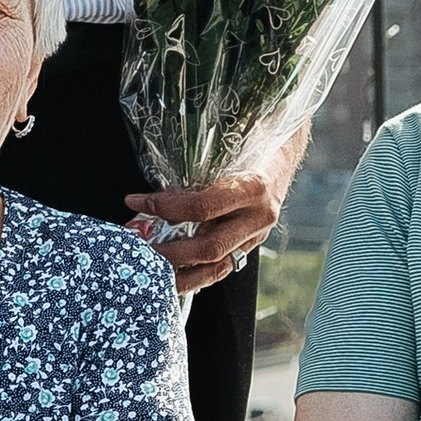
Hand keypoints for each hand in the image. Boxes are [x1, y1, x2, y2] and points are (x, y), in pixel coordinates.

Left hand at [126, 119, 309, 291]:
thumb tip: (152, 195)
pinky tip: (177, 276)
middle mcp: (259, 217)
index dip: (164, 207)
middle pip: (210, 247)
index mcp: (253, 188)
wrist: (286, 150)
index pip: (202, 207)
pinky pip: (225, 266)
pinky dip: (199, 274)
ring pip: (220, 267)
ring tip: (155, 276)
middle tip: (140, 249)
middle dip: (171, 252)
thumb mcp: (227, 151)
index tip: (135, 202)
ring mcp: (259, 234)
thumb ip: (197, 175)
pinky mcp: (254, 243)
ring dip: (184, 276)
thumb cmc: (252, 143)